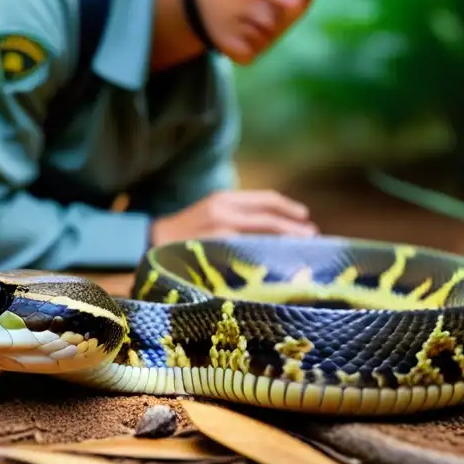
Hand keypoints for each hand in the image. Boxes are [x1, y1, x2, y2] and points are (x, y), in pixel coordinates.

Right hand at [149, 189, 318, 245]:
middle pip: (270, 218)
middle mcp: (223, 211)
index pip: (265, 200)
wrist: (150, 243)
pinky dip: (267, 257)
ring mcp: (219, 232)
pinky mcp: (215, 251)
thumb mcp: (210, 214)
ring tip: (303, 250)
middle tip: (313, 237)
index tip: (306, 217)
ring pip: (263, 237)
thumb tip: (270, 228)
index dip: (289, 208)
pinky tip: (277, 264)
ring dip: (286, 243)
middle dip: (294, 228)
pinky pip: (249, 254)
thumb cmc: (184, 232)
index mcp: (223, 199)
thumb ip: (235, 216)